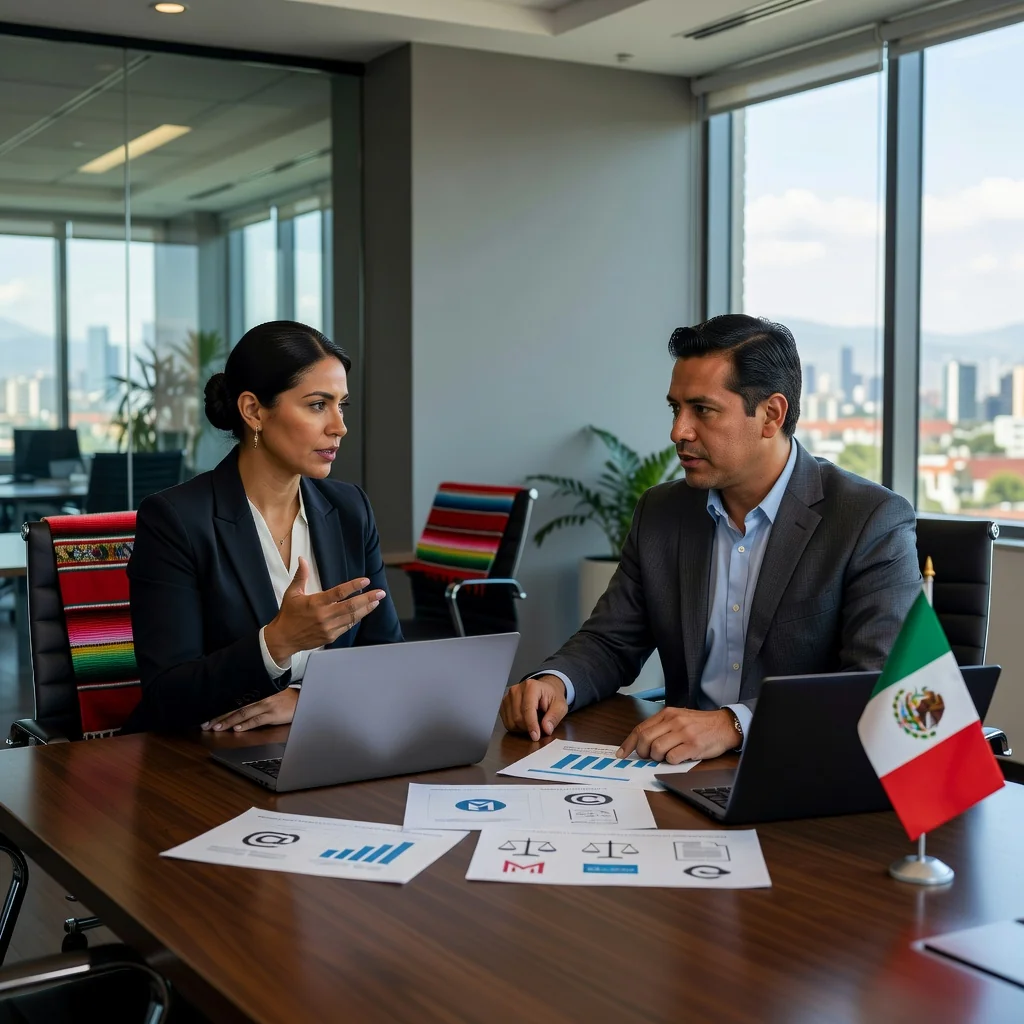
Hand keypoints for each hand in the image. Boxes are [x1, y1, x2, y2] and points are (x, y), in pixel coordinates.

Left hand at [202, 687, 299, 732]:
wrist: (300, 701)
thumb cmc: (283, 698)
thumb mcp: (267, 692)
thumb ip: (252, 696)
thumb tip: (232, 704)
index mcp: (256, 689)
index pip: (234, 698)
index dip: (220, 707)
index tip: (208, 714)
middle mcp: (260, 695)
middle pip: (235, 706)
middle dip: (220, 716)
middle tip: (207, 724)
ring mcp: (266, 705)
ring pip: (243, 713)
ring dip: (229, 722)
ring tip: (217, 728)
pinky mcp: (273, 714)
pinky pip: (256, 720)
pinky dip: (246, 725)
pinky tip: (237, 729)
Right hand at [264, 557, 385, 662]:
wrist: (283, 639)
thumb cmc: (288, 614)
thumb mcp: (292, 593)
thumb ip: (301, 576)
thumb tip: (303, 559)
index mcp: (316, 603)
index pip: (339, 592)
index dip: (354, 586)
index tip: (366, 581)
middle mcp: (324, 615)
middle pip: (351, 606)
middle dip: (368, 599)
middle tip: (380, 593)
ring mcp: (329, 628)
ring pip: (352, 617)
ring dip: (366, 609)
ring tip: (376, 602)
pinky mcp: (331, 637)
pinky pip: (347, 627)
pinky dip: (356, 619)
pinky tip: (363, 613)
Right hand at [499, 675, 568, 741]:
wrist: (544, 690)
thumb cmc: (551, 697)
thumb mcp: (560, 706)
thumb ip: (554, 716)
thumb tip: (546, 728)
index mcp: (531, 686)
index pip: (528, 709)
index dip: (531, 724)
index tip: (536, 736)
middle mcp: (516, 690)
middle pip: (518, 717)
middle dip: (529, 728)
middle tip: (539, 727)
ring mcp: (508, 697)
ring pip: (511, 722)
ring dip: (522, 728)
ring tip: (533, 723)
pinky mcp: (503, 705)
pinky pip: (507, 723)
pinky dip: (516, 727)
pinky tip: (525, 722)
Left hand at [615, 707, 736, 763]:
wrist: (724, 725)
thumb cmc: (700, 724)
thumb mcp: (678, 718)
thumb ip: (661, 727)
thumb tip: (641, 742)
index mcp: (667, 714)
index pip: (640, 728)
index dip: (629, 743)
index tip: (622, 753)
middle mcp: (674, 721)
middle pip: (645, 739)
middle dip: (642, 752)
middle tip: (649, 757)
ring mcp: (684, 733)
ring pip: (657, 749)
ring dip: (657, 758)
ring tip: (666, 757)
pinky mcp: (693, 745)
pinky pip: (673, 757)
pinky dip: (671, 761)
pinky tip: (677, 758)